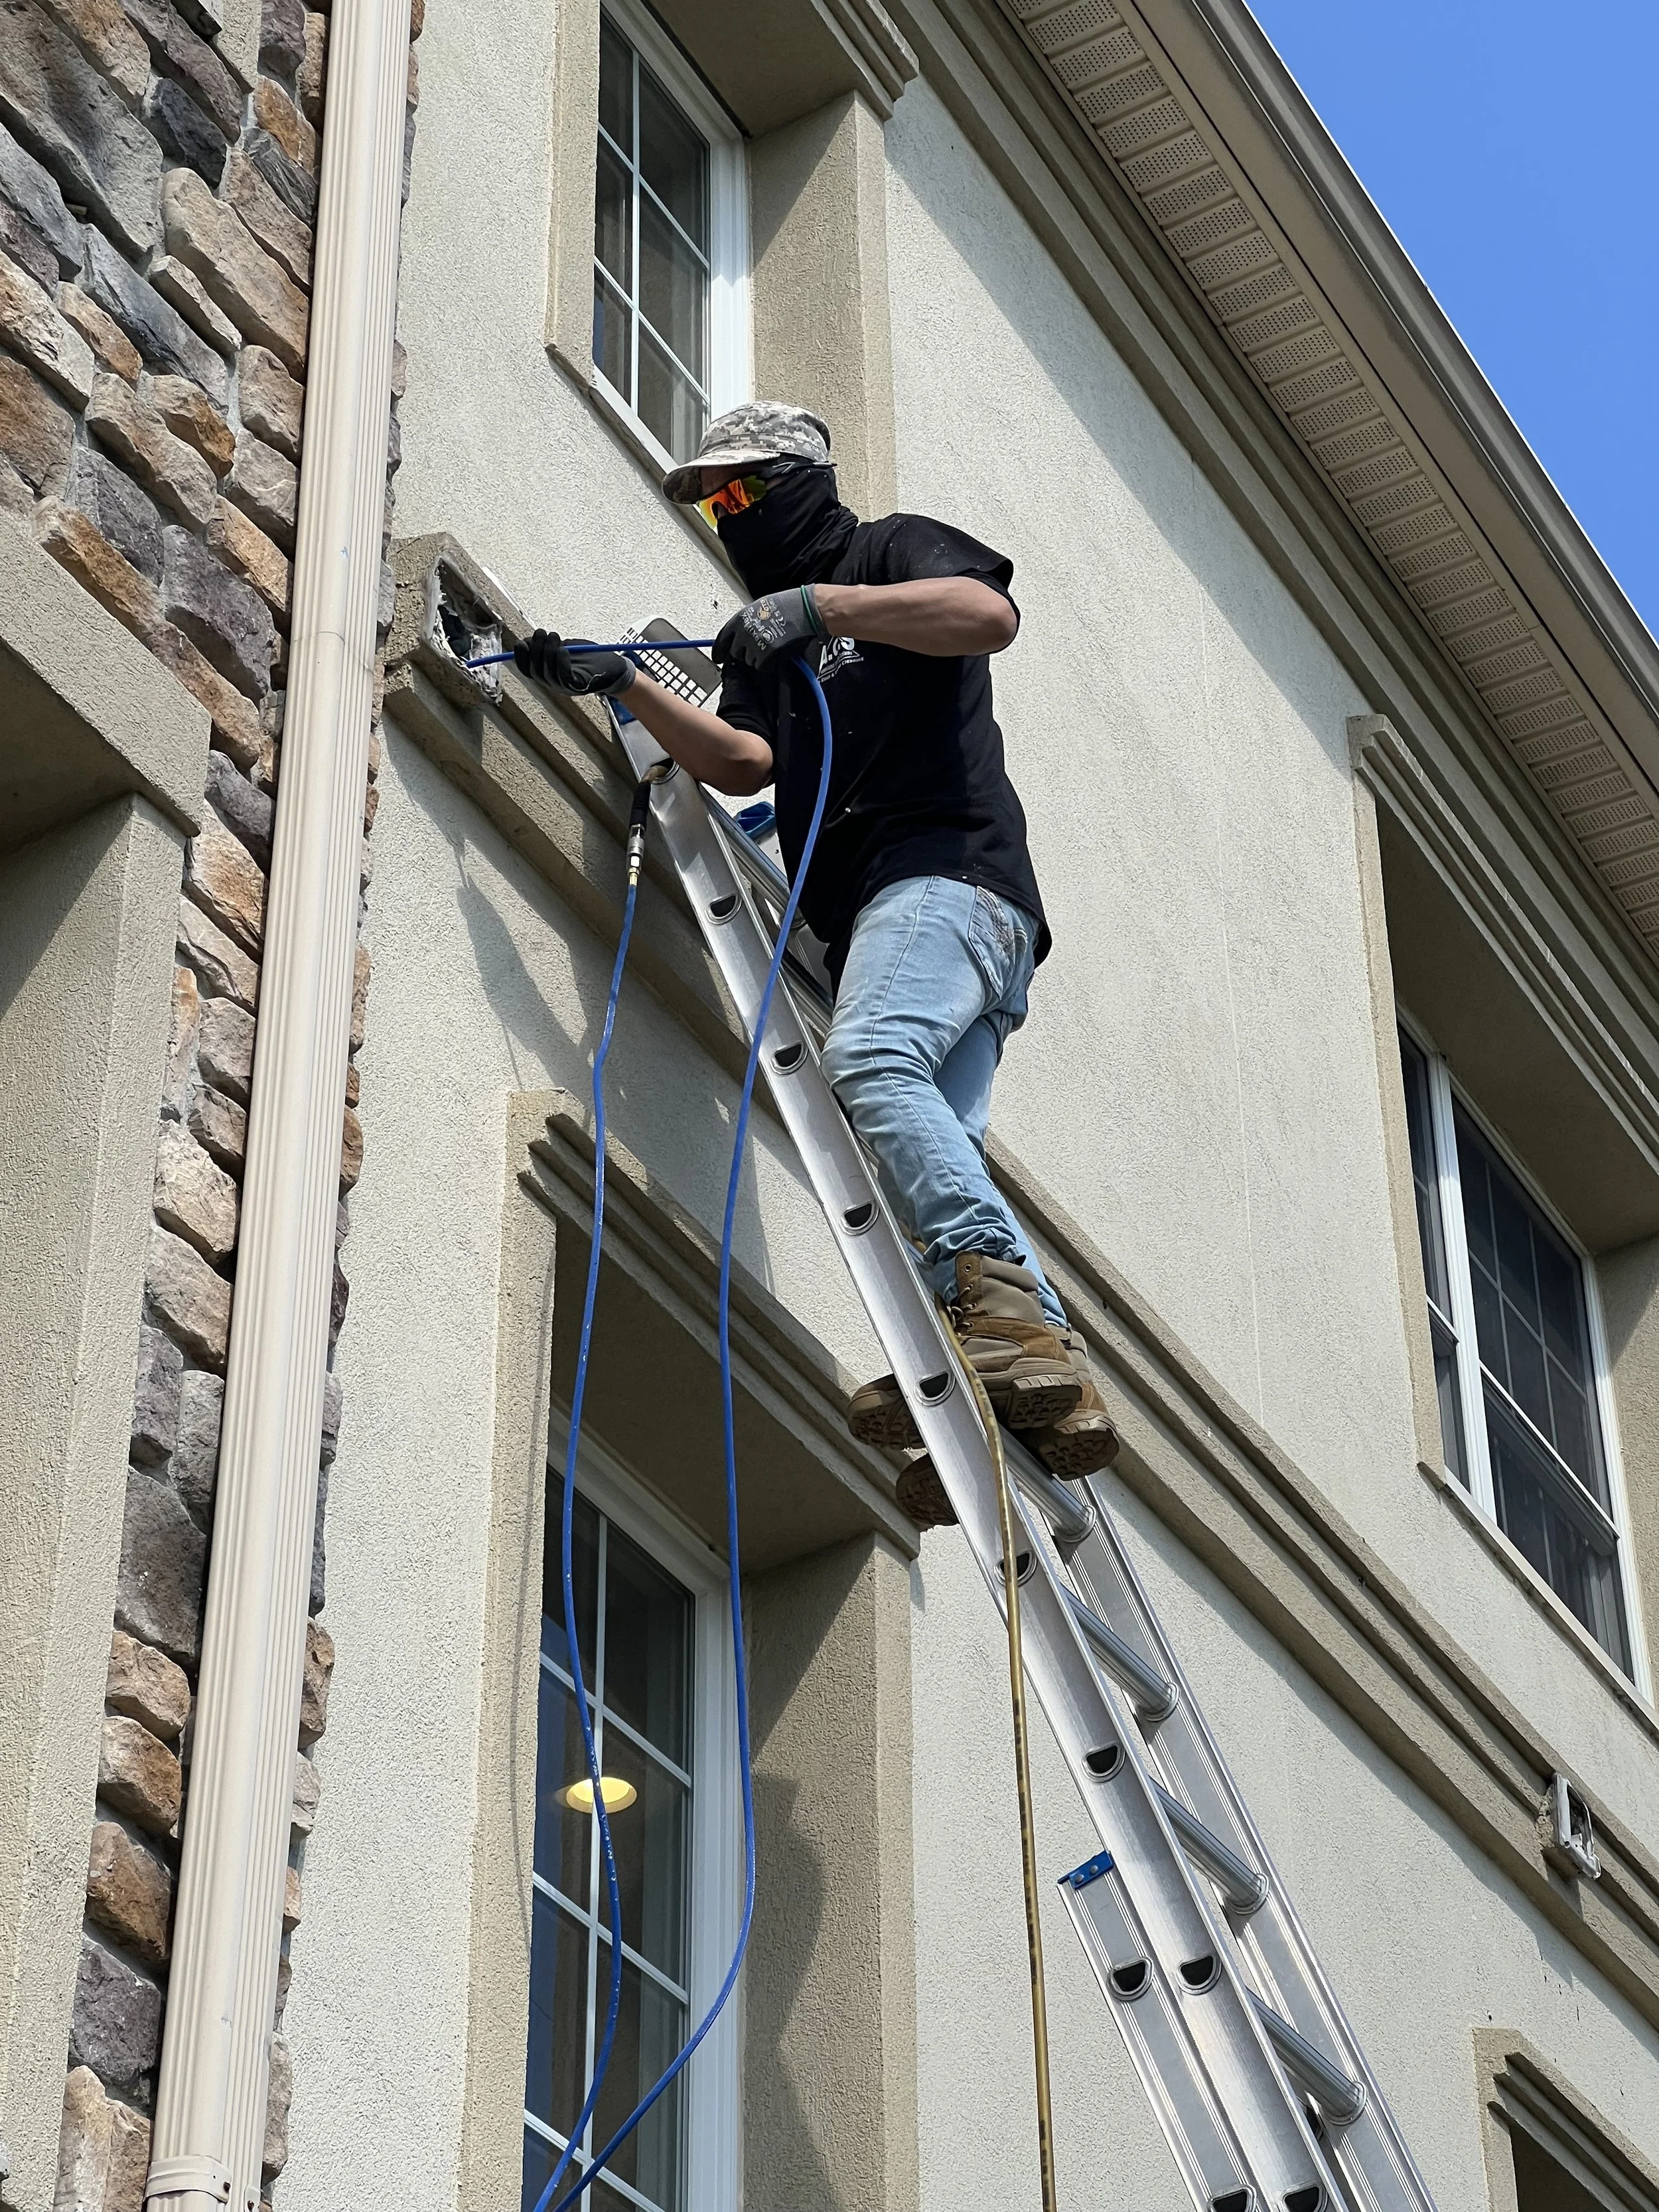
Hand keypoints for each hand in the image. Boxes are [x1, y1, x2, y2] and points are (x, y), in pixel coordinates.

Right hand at [513, 628, 634, 696]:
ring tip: (553, 636)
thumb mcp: (566, 648)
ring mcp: (566, 687)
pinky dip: (561, 662)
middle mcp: (554, 684)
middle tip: (541, 632)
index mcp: (549, 675)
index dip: (521, 657)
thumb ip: (549, 646)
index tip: (522, 642)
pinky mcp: (579, 686)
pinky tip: (563, 649)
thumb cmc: (590, 658)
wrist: (615, 670)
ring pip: (547, 673)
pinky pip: (565, 677)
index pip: (527, 670)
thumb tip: (530, 640)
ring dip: (547, 652)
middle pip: (535, 671)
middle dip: (535, 649)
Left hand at [712, 587, 824, 671]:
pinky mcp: (768, 656)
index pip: (722, 640)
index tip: (718, 658)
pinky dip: (769, 664)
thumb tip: (739, 634)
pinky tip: (777, 653)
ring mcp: (756, 645)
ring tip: (772, 645)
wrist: (806, 610)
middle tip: (758, 647)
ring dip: (758, 657)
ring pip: (749, 661)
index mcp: (740, 619)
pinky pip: (762, 667)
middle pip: (736, 653)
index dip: (719, 651)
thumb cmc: (787, 605)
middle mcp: (745, 632)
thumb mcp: (759, 607)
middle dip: (744, 652)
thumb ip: (747, 622)